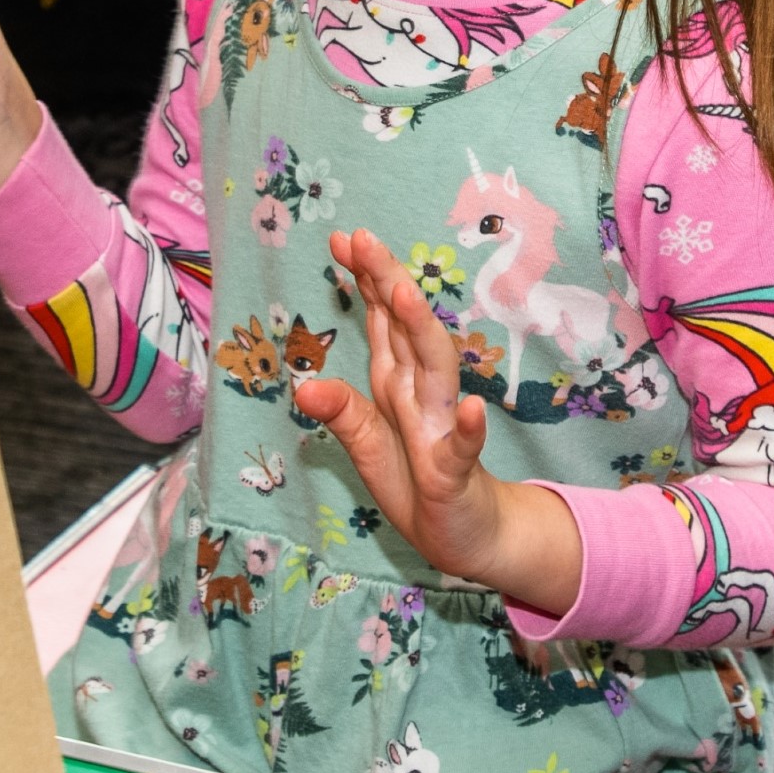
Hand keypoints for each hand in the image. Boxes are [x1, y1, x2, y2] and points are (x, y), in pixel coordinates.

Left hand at [292, 228, 581, 611]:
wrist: (466, 535)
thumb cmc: (417, 484)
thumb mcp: (368, 448)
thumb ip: (342, 413)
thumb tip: (302, 385)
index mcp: (397, 383)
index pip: (382, 322)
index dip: (366, 280)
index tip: (343, 238)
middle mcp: (422, 394)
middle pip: (408, 330)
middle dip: (388, 283)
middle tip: (365, 239)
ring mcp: (443, 428)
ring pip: (435, 372)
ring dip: (423, 334)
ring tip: (406, 296)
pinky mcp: (457, 471)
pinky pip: (463, 447)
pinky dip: (469, 428)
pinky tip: (471, 409)